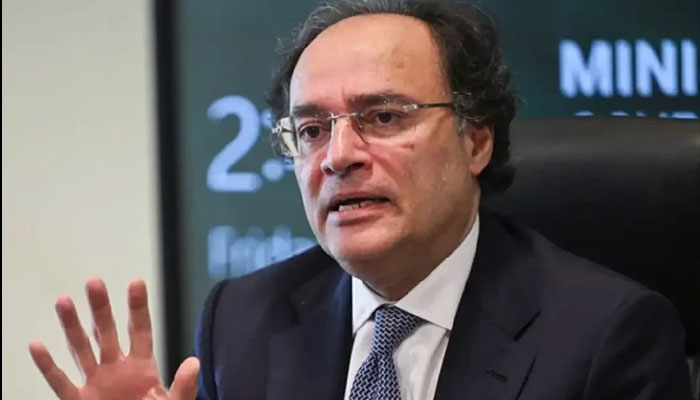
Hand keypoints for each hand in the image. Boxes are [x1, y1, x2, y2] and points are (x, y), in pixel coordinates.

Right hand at [29, 278, 198, 399]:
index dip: (138, 307)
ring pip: (81, 350)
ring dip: (72, 327)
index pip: (140, 330)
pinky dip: (48, 365)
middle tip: (94, 282)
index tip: (136, 282)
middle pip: (107, 333)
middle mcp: (116, 369)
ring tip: (64, 301)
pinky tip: (38, 345)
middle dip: (100, 308)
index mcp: (142, 367)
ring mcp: (96, 384)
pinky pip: (60, 382)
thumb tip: (194, 362)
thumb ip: (184, 387)